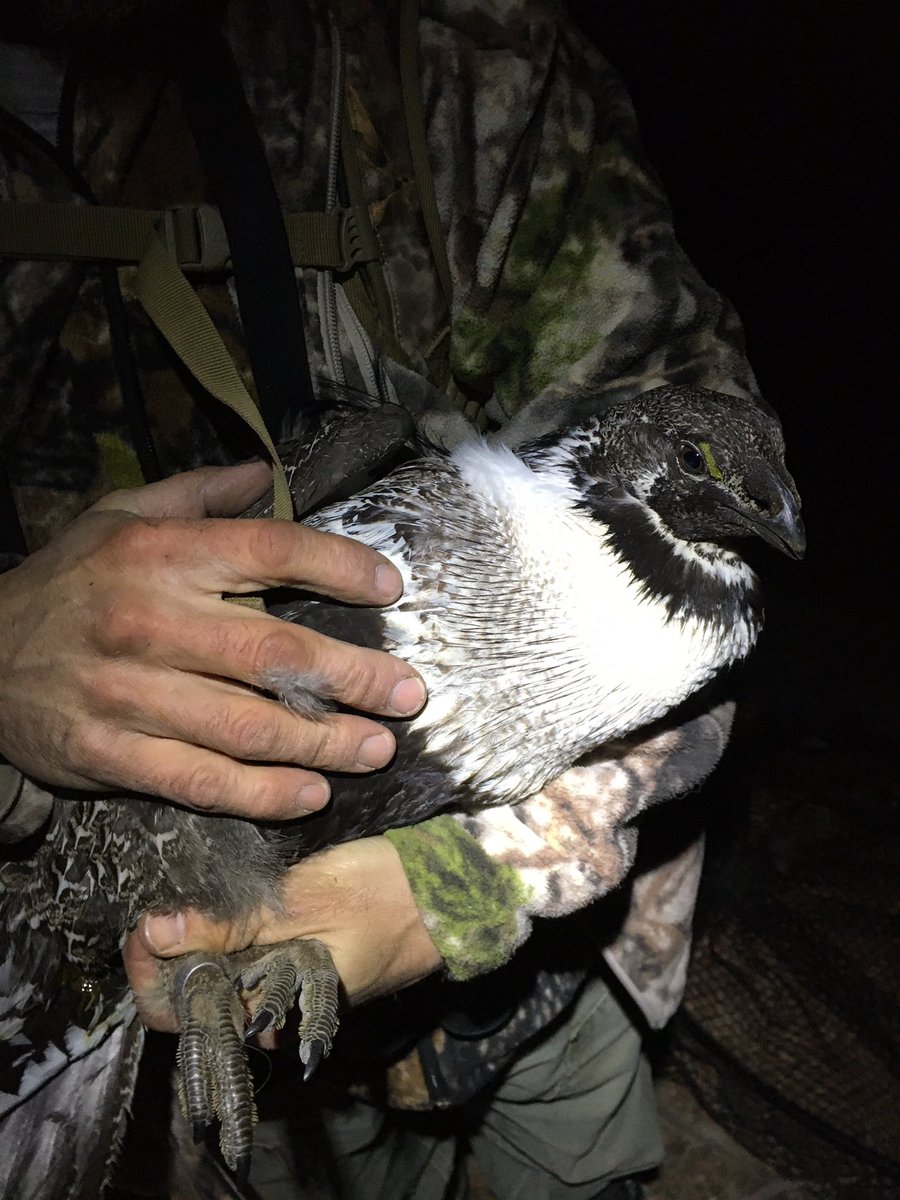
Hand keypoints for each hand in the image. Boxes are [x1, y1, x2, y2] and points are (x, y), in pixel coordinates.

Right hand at [0, 463, 424, 817]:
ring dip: (323, 743)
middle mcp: (149, 622)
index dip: (336, 566)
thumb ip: (195, 493)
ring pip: (246, 727)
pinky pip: (199, 780)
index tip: (389, 588)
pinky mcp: (111, 755)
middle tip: (409, 693)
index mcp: (158, 554)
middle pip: (273, 654)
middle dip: (354, 676)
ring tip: (377, 748)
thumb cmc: (66, 581)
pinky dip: (260, 792)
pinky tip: (311, 792)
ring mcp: (129, 694)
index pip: (267, 551)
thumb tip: (264, 471)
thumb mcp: (117, 516)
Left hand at [124, 836, 442, 1029]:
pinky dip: (238, 933)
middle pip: (203, 998)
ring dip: (205, 940)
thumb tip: (159, 931)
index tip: (145, 925)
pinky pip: (260, 961)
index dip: (153, 975)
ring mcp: (301, 988)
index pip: (187, 1019)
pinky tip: (234, 897)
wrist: (461, 887)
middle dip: (174, 952)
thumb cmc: (389, 891)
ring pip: (229, 977)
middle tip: (167, 899)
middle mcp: (286, 1009)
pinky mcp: (314, 966)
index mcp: (280, 1003)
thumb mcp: (305, 896)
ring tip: (194, 894)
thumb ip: (233, 921)